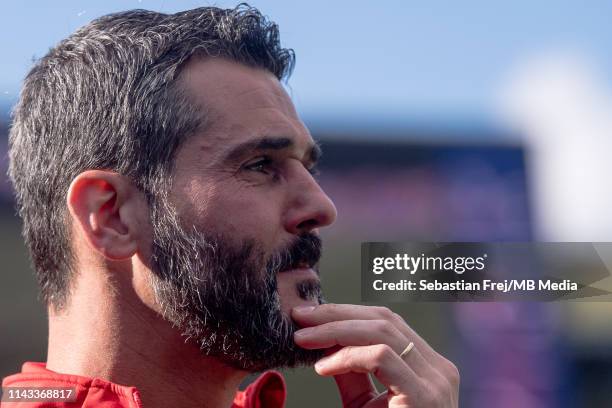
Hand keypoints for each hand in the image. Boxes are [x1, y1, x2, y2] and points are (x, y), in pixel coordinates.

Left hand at [292, 304, 458, 407]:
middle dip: (336, 313)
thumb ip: (352, 372)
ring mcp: (435, 379)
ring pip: (382, 330)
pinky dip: (347, 357)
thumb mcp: (364, 404)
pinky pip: (380, 357)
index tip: (309, 317)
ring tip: (304, 338)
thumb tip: (325, 343)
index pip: (386, 322)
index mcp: (426, 366)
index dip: (345, 313)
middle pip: (384, 318)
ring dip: (335, 329)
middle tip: (300, 317)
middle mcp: (437, 368)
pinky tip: (323, 368)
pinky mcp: (425, 395)